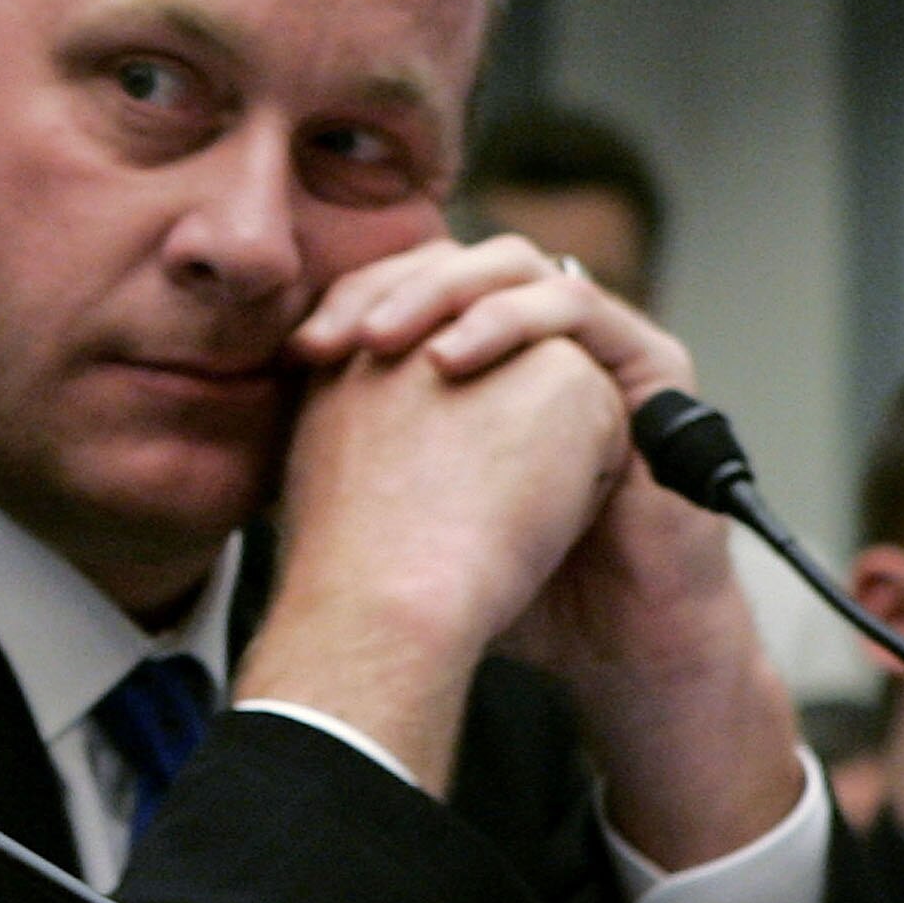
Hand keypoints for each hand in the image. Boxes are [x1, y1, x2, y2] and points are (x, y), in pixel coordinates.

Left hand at [288, 238, 799, 862]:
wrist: (600, 640)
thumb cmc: (501, 583)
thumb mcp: (404, 503)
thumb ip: (354, 442)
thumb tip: (252, 408)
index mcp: (479, 357)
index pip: (407, 288)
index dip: (349, 303)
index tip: (293, 351)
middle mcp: (538, 339)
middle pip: (455, 261)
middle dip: (388, 286)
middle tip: (334, 335)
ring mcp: (597, 345)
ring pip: (515, 266)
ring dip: (442, 293)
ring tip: (386, 344)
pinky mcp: (652, 364)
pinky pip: (581, 305)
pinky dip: (511, 320)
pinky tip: (451, 362)